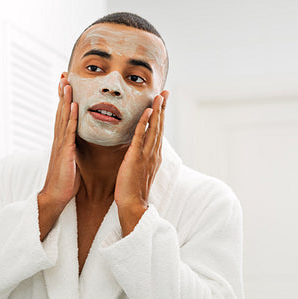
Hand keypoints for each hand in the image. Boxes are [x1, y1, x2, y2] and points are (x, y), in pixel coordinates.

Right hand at [40, 76, 79, 207]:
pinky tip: (73, 106)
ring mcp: (60, 145)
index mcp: (61, 141)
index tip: (66, 85)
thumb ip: (73, 149)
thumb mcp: (71, 161)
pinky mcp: (64, 152)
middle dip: (62, 93)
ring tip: (67, 83)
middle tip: (64, 76)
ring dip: (65, 99)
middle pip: (60, 111)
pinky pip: (68, 131)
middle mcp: (59, 139)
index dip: (64, 100)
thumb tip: (78, 143)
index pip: (62, 116)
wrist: (55, 196)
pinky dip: (70, 117)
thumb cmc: (65, 181)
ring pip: (63, 117)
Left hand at [114, 91, 168, 234]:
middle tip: (165, 92)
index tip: (162, 102)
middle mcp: (154, 153)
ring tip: (159, 96)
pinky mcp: (136, 159)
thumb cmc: (132, 190)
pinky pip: (141, 138)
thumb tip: (138, 149)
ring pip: (154, 129)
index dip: (161, 116)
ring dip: (157, 111)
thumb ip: (140, 158)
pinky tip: (147, 112)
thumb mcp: (139, 170)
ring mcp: (146, 156)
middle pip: (159, 126)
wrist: (133, 206)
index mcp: (154, 156)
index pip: (158, 131)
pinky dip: (145, 124)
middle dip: (162, 108)